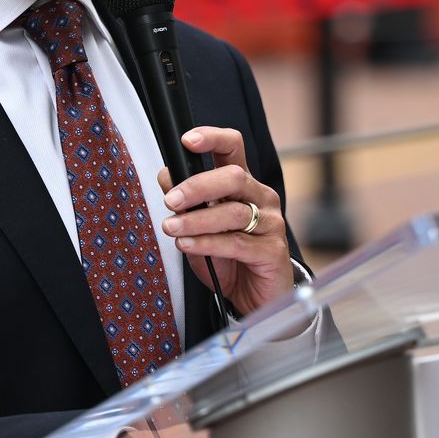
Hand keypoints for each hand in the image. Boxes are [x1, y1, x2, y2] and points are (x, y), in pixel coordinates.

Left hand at [157, 126, 290, 316]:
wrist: (256, 298)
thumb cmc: (229, 259)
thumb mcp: (200, 228)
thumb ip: (187, 204)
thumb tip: (166, 178)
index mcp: (244, 185)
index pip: (233, 148)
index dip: (213, 139)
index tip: (188, 141)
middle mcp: (261, 198)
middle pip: (234, 177)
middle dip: (198, 186)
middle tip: (171, 199)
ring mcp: (270, 224)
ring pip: (233, 212)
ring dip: (197, 219)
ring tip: (172, 227)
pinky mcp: (272, 252)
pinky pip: (237, 244)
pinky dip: (207, 243)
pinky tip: (187, 245)